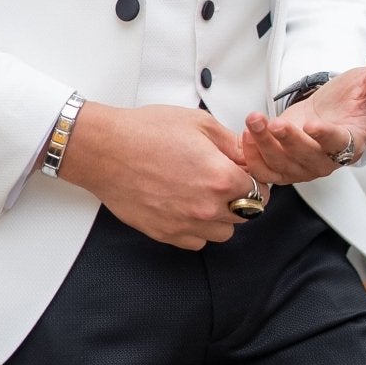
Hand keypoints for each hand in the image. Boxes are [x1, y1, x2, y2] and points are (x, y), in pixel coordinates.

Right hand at [56, 103, 255, 249]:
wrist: (107, 150)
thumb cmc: (146, 133)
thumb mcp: (199, 123)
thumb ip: (231, 142)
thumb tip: (247, 155)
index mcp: (220, 178)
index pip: (259, 191)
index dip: (254, 180)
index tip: (246, 174)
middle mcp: (206, 207)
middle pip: (245, 214)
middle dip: (240, 197)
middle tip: (223, 180)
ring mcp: (186, 224)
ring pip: (223, 232)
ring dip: (221, 216)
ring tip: (205, 194)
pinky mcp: (166, 234)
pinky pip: (197, 241)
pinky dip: (198, 227)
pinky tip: (187, 206)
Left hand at [240, 48, 365, 184]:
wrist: (334, 111)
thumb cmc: (353, 101)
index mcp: (350, 142)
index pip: (338, 144)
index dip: (325, 136)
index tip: (312, 125)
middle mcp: (326, 160)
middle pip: (307, 159)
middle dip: (288, 142)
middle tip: (275, 124)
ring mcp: (302, 165)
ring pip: (282, 165)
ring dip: (264, 146)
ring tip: (254, 122)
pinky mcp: (283, 163)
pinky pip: (266, 170)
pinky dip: (253, 158)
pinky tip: (246, 136)